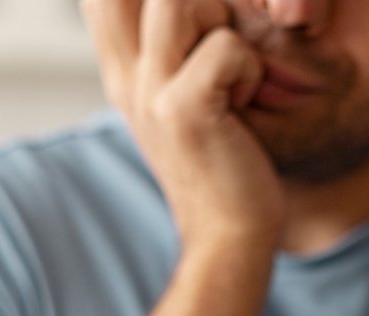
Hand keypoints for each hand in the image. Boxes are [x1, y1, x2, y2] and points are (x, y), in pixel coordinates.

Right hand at [81, 0, 285, 250]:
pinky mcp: (183, 111)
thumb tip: (176, 10)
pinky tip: (243, 103)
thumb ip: (171, 53)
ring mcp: (149, 94)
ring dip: (219, 25)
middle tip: (216, 48)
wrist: (228, 238)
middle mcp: (125, 78)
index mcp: (122, 73)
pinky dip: (247, 68)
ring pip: (176, 1)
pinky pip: (225, 46)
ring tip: (229, 75)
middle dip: (194, 2)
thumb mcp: (181, 105)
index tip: (185, 24)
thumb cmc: (221, 168)